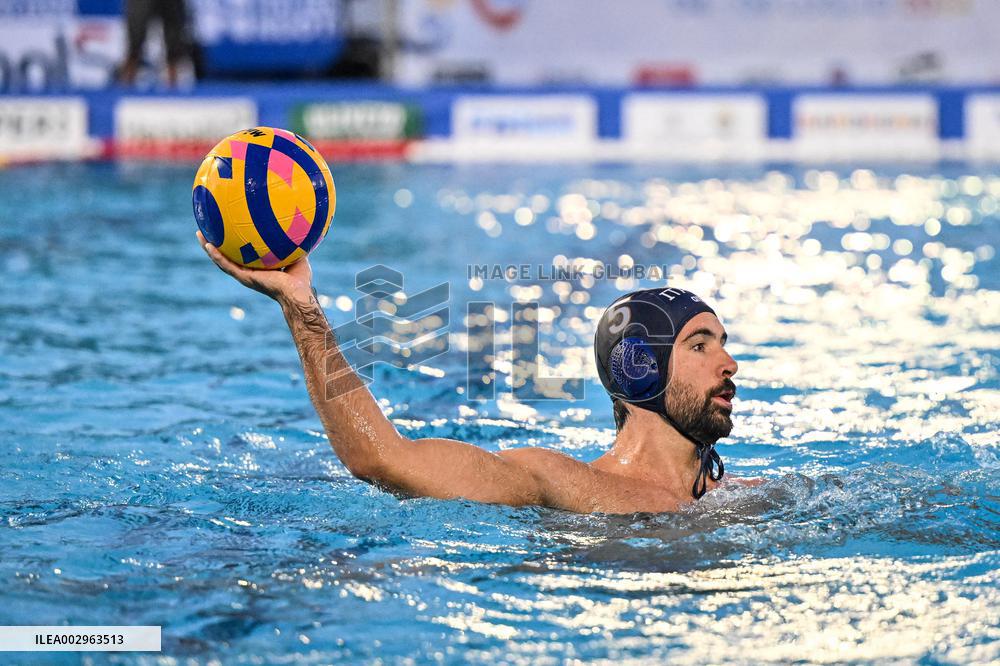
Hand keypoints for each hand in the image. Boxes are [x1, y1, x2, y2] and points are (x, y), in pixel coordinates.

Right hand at [196, 231, 313, 305]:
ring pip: (221, 261)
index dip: (234, 244)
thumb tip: (297, 224)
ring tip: (199, 235)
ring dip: (209, 248)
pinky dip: (216, 256)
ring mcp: (244, 276)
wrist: (297, 293)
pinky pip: (227, 265)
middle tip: (207, 230)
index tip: (227, 231)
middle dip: (217, 244)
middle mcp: (248, 272)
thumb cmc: (300, 279)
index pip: (242, 254)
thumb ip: (293, 242)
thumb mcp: (297, 254)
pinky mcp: (244, 278)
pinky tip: (208, 245)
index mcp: (258, 268)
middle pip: (227, 256)